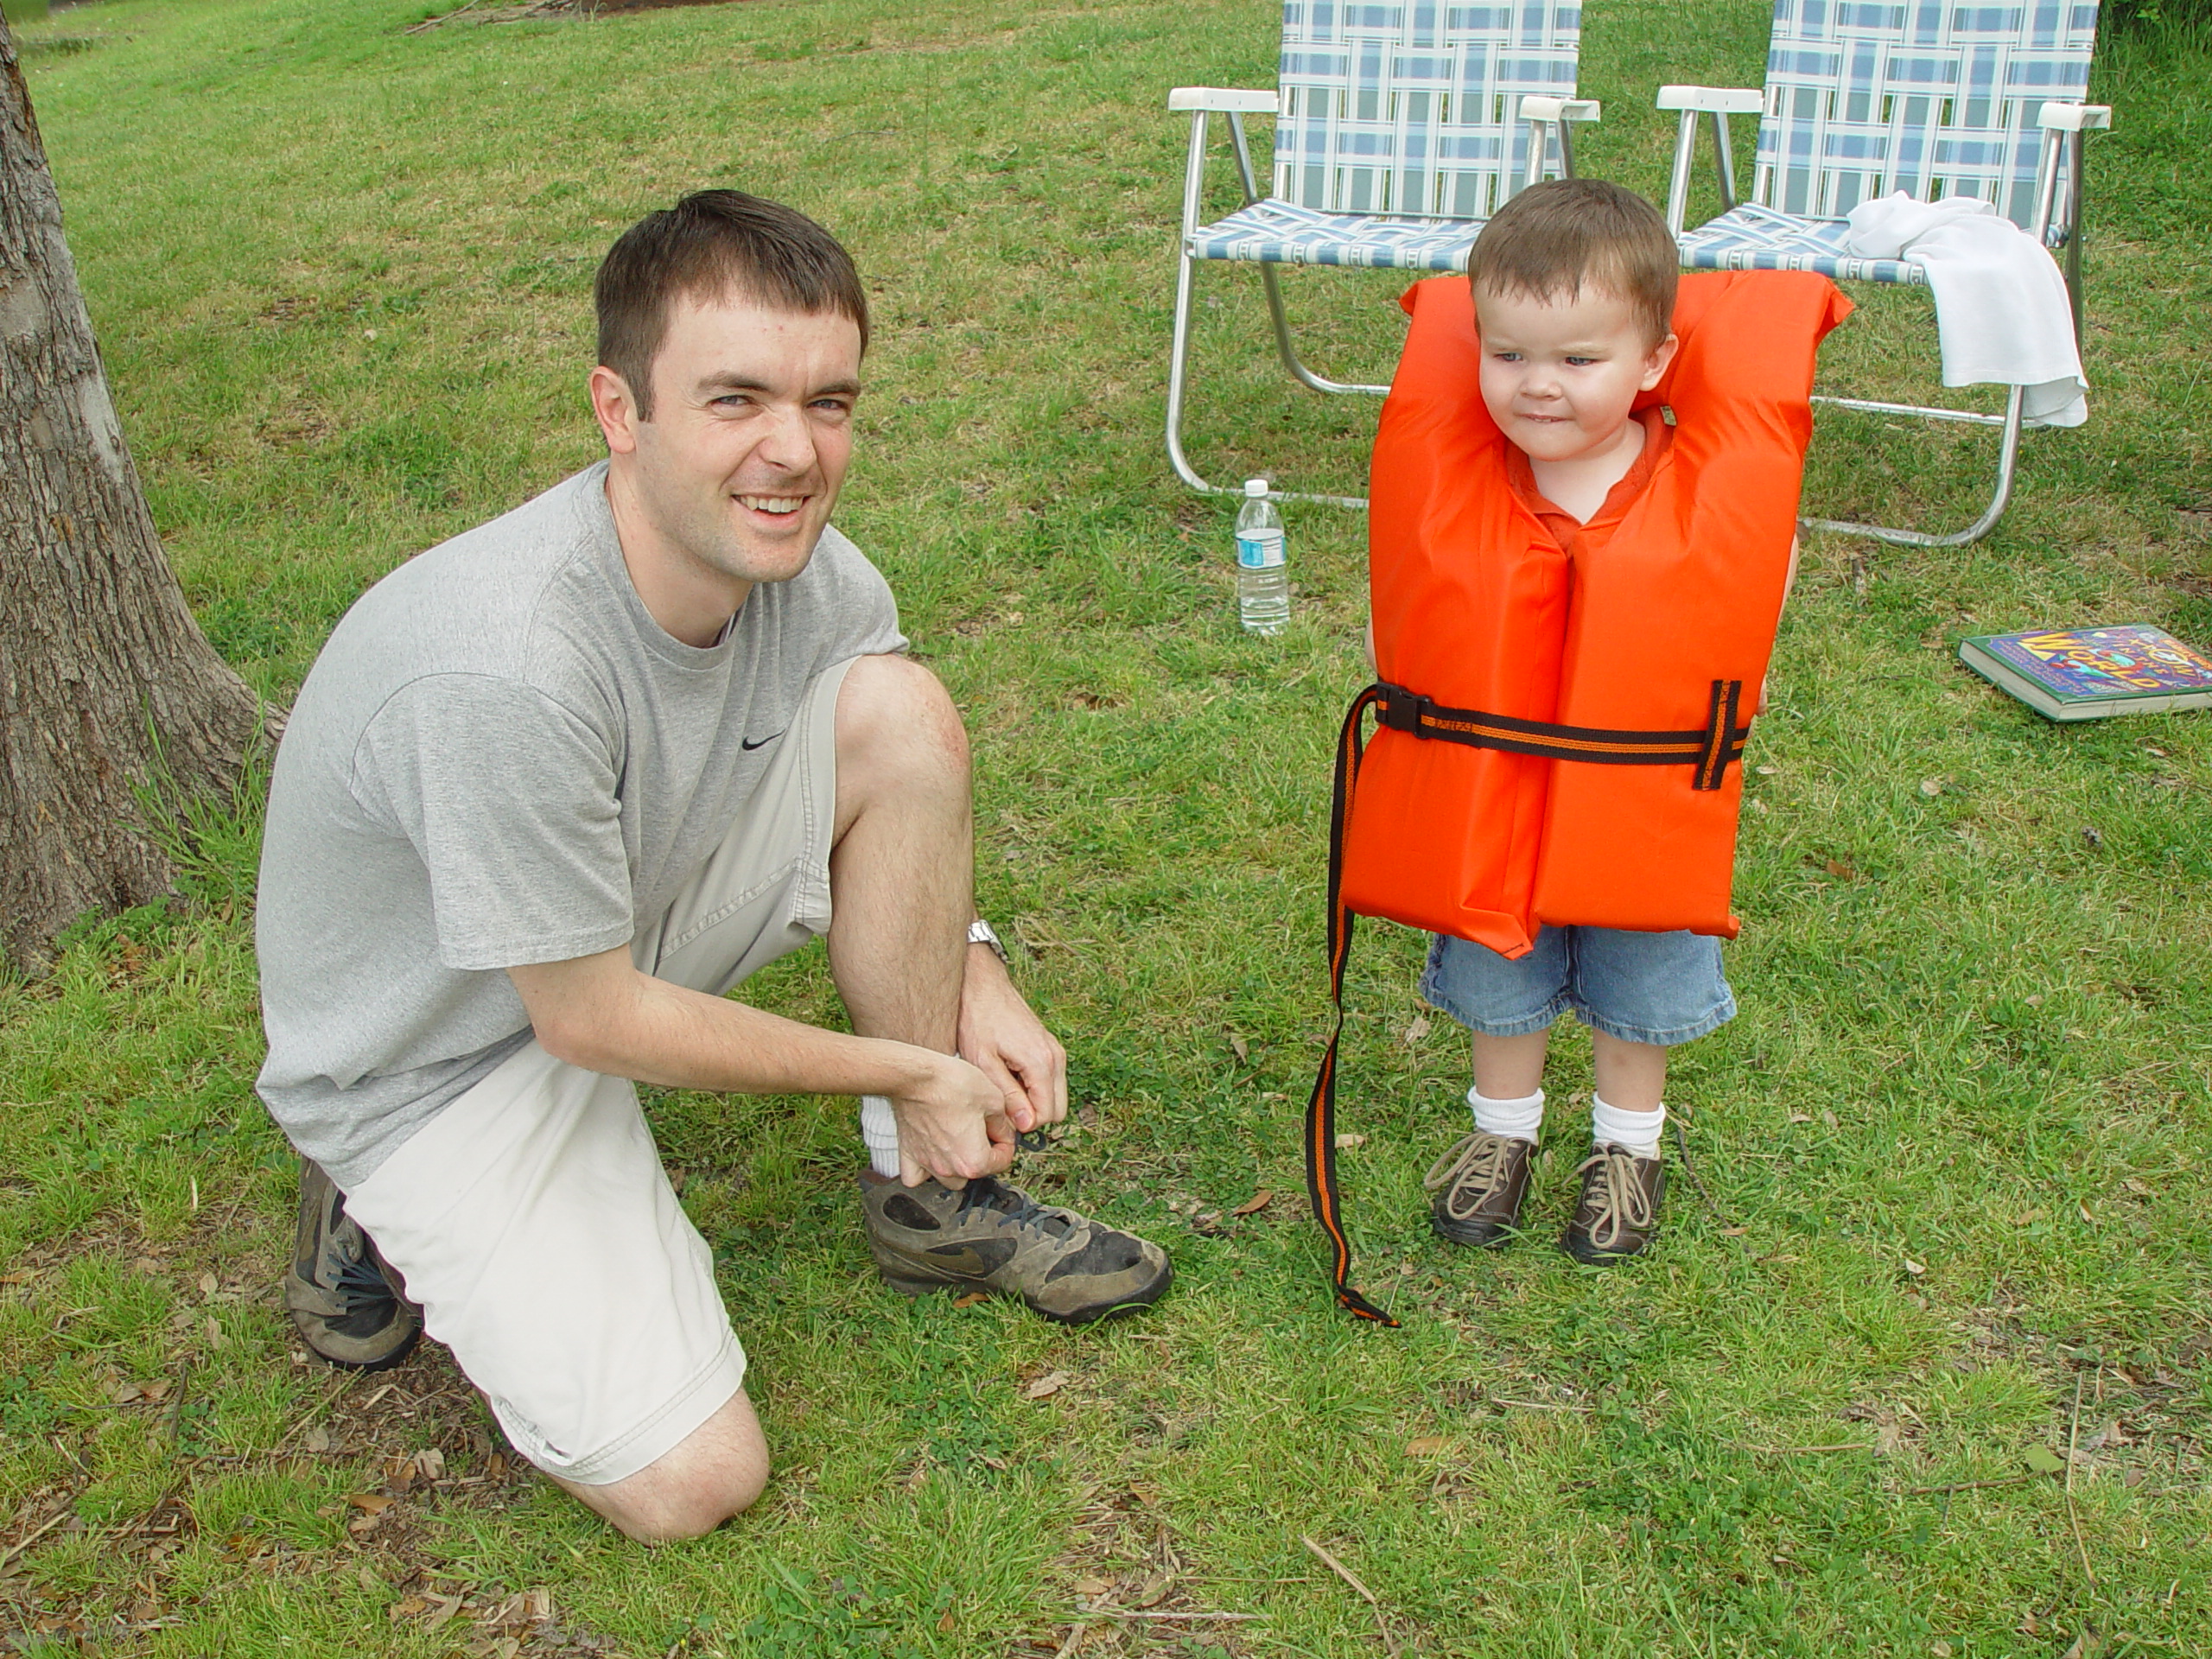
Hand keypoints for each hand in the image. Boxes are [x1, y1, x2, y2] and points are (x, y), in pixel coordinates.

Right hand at [888, 1049, 1016, 1188]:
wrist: (916, 1076)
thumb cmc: (951, 1085)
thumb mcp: (994, 1099)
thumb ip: (1003, 1124)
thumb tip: (1004, 1133)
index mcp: (974, 1160)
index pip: (1002, 1162)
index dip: (1006, 1143)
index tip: (1002, 1131)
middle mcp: (949, 1168)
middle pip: (976, 1172)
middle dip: (984, 1154)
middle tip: (982, 1131)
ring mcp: (927, 1163)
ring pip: (949, 1179)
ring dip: (957, 1166)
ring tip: (960, 1143)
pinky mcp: (908, 1153)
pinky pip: (915, 1177)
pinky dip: (924, 1171)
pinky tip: (932, 1156)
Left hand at [956, 947, 1067, 1135]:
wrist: (982, 985)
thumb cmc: (978, 1020)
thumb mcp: (983, 1062)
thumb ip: (1007, 1095)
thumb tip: (1027, 1124)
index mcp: (1041, 1063)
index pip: (1047, 1115)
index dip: (1024, 1123)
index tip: (1000, 1115)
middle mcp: (1056, 1057)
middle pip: (1058, 1110)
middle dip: (1033, 1115)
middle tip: (1002, 1104)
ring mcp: (1056, 1051)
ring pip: (1056, 1096)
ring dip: (1033, 1101)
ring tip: (1003, 1086)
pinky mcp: (1050, 1047)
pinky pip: (1051, 1080)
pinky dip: (1034, 1087)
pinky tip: (1009, 1075)